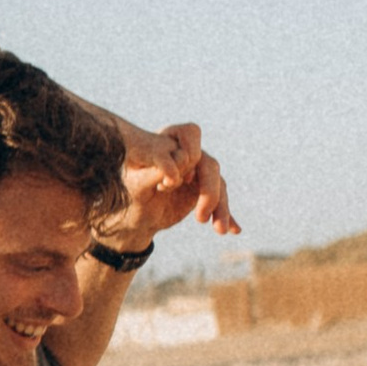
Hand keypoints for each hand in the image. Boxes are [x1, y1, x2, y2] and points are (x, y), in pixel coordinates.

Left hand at [119, 123, 239, 241]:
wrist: (136, 212)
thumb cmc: (131, 190)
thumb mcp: (135, 183)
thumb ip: (153, 174)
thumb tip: (173, 174)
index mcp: (171, 141)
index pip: (190, 135)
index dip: (187, 156)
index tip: (170, 184)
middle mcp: (190, 155)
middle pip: (209, 165)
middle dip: (209, 191)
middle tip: (199, 218)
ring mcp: (200, 174)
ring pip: (219, 186)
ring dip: (221, 209)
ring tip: (219, 230)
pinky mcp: (205, 192)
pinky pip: (221, 203)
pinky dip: (228, 216)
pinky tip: (235, 229)